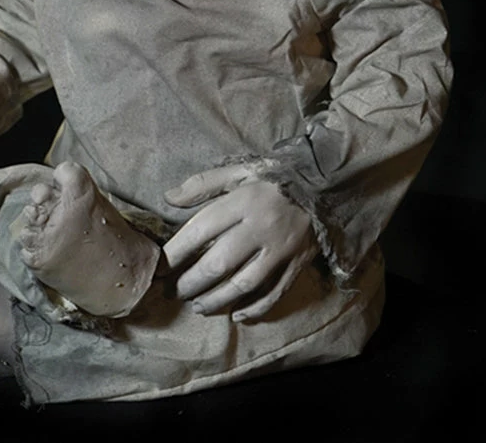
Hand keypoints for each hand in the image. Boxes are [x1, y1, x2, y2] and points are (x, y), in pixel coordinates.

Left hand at [162, 164, 316, 321]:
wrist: (324, 182)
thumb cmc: (274, 175)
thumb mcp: (239, 171)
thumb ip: (203, 184)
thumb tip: (168, 198)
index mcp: (243, 201)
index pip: (201, 230)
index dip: (177, 252)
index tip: (160, 266)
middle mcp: (261, 227)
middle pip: (219, 263)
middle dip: (191, 282)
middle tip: (173, 292)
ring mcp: (281, 249)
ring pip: (244, 284)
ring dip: (217, 300)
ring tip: (198, 305)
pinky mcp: (298, 263)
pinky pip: (275, 293)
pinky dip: (256, 309)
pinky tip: (237, 315)